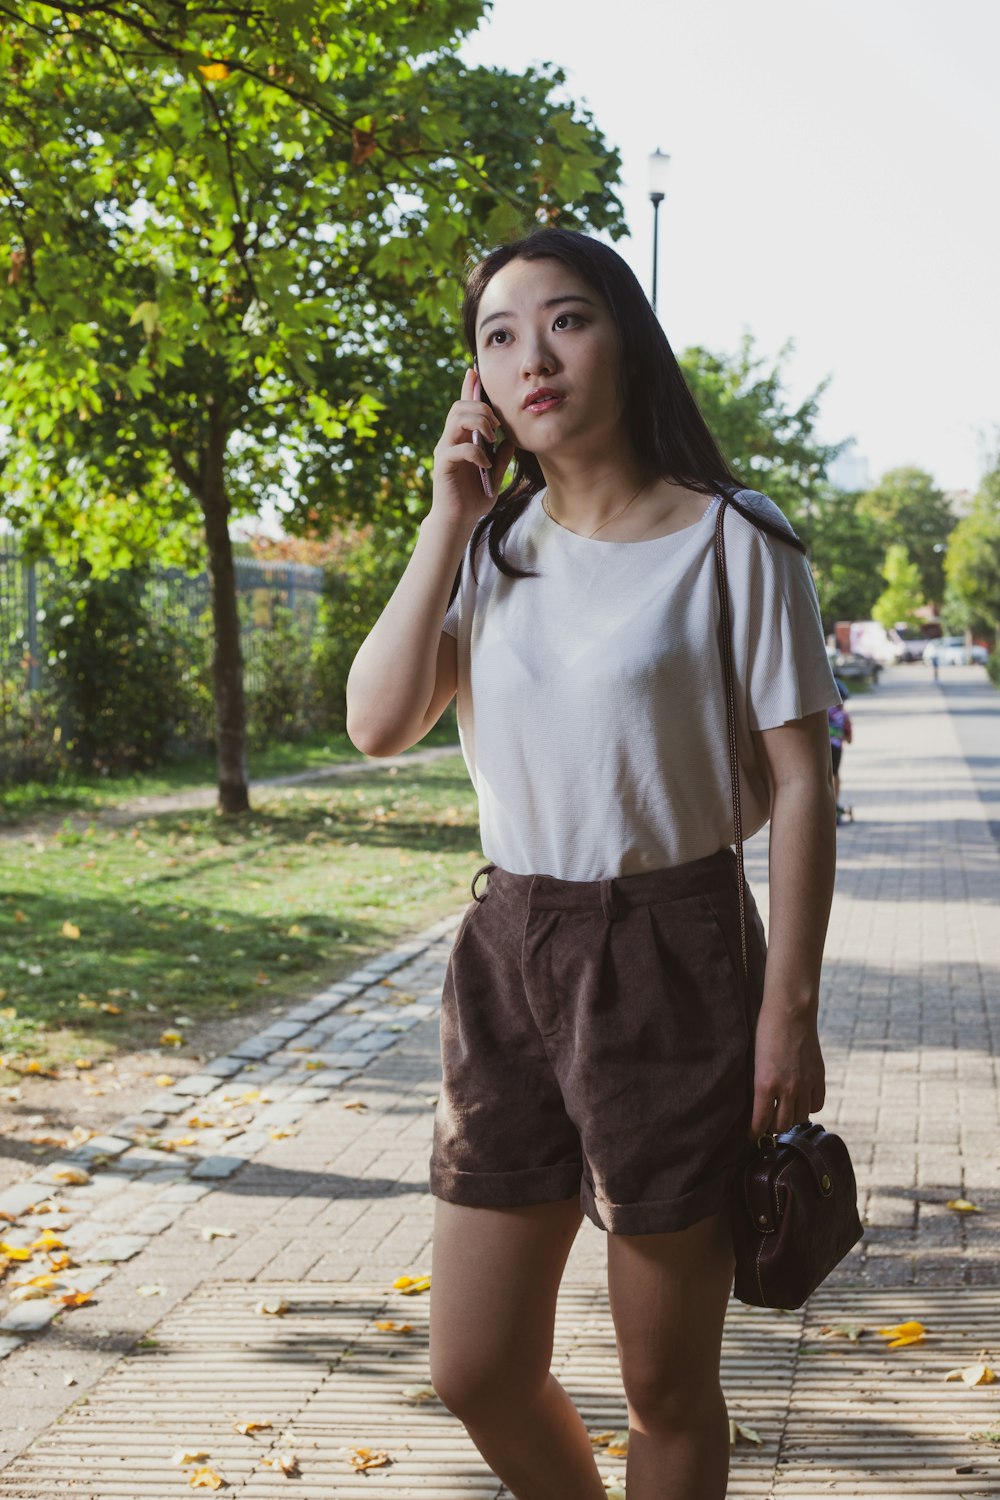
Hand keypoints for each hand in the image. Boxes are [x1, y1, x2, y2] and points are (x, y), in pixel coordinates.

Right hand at [429, 365, 515, 527]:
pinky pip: (458, 449)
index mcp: (462, 439)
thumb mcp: (495, 473)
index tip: (474, 370)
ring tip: (491, 439)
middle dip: (482, 408)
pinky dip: (476, 453)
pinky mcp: (443, 466)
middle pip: (460, 406)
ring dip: (478, 423)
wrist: (460, 520)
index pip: (463, 406)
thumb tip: (512, 439)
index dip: (468, 387)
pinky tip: (485, 465)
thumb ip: (501, 456)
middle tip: (497, 427)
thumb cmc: (475, 497)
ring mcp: (444, 451)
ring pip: (456, 419)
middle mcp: (450, 440)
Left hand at [748, 1002, 824, 1141]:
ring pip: (800, 1118)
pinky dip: (808, 1108)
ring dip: (791, 1119)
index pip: (760, 1122)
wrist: (790, 1012)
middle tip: (767, 1125)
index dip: (755, 1133)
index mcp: (765, 1084)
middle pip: (782, 1125)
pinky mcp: (819, 1077)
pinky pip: (817, 1105)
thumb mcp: (755, 1061)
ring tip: (784, 1113)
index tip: (752, 1136)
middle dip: (772, 1128)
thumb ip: (759, 1084)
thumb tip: (758, 1104)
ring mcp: (805, 1084)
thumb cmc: (765, 1031)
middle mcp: (787, 1088)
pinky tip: (801, 1102)